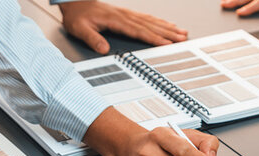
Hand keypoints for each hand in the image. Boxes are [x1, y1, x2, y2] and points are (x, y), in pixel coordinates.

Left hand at [59, 1, 187, 53]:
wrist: (75, 1)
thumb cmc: (78, 15)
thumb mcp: (80, 29)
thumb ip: (92, 39)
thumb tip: (103, 49)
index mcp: (115, 20)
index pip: (139, 31)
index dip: (154, 38)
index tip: (166, 44)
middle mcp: (124, 16)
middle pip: (150, 26)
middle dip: (168, 33)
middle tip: (182, 39)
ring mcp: (127, 14)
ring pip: (151, 21)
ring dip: (167, 27)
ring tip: (181, 32)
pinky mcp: (126, 14)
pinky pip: (147, 18)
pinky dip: (159, 21)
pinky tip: (167, 24)